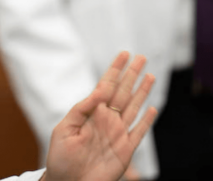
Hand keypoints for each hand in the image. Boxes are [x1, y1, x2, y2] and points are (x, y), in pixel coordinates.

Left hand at [44, 52, 157, 180]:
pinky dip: (147, 121)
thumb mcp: (64, 129)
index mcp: (91, 113)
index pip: (106, 86)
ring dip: (142, 92)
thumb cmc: (60, 158)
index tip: (123, 54)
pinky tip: (152, 108)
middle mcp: (106, 121)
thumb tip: (99, 91)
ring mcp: (117, 134)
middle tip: (141, 57)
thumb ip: (82, 109)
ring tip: (149, 75)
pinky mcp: (126, 150)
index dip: (115, 70)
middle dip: (132, 75)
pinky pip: (139, 132)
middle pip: (123, 93)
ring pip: (134, 108)